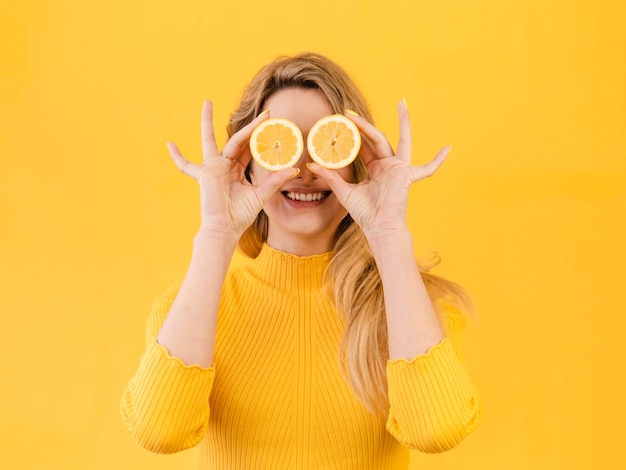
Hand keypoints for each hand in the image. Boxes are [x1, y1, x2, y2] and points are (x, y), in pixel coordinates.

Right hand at [168, 101, 297, 240]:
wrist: (226, 228)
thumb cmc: (240, 215)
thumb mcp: (261, 195)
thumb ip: (275, 181)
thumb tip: (295, 169)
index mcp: (238, 169)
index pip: (251, 148)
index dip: (262, 137)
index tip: (275, 124)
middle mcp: (225, 165)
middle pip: (237, 139)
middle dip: (251, 126)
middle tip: (266, 111)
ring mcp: (213, 168)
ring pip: (211, 140)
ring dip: (207, 122)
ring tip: (206, 102)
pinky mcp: (205, 174)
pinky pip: (186, 166)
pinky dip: (177, 157)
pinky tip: (170, 144)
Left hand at [308, 101, 448, 241]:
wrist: (378, 227)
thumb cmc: (365, 213)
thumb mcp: (344, 192)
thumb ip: (330, 177)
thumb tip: (310, 165)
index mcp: (374, 168)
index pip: (363, 146)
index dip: (353, 134)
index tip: (341, 121)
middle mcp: (387, 165)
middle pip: (376, 138)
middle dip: (363, 125)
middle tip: (348, 112)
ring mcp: (399, 168)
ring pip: (400, 139)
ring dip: (403, 122)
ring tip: (402, 102)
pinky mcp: (407, 175)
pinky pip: (427, 168)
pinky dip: (438, 160)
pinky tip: (448, 148)